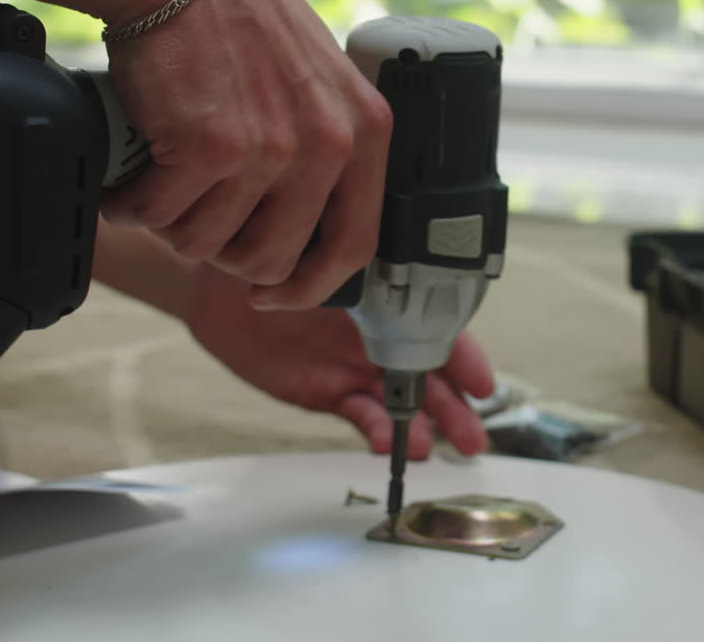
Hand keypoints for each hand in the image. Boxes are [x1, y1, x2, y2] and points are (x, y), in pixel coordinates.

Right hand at [99, 0, 390, 310]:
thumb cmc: (243, 23)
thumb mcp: (320, 86)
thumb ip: (326, 153)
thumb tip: (304, 235)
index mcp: (364, 134)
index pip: (353, 247)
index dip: (309, 287)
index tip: (274, 293)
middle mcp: (325, 147)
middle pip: (271, 260)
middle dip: (224, 255)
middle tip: (198, 222)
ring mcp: (268, 150)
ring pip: (206, 244)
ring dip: (173, 226)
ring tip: (162, 187)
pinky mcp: (207, 148)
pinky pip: (159, 215)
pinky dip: (131, 206)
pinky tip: (129, 180)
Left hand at [185, 265, 492, 459]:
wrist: (220, 285)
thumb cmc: (274, 257)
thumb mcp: (320, 255)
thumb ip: (355, 270)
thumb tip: (391, 266)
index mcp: (391, 301)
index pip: (439, 332)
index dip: (464, 360)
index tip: (483, 385)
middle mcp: (381, 338)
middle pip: (429, 378)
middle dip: (455, 410)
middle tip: (472, 440)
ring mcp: (356, 368)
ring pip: (399, 403)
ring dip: (420, 427)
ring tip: (433, 447)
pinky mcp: (327, 393)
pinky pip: (358, 414)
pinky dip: (375, 430)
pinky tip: (386, 443)